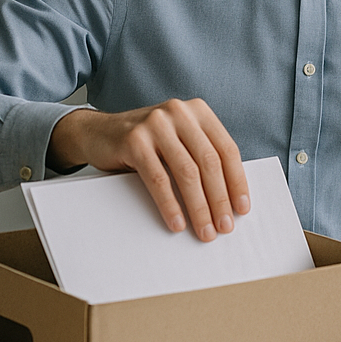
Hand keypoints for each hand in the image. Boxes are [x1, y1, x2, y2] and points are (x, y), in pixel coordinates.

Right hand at [47, 99, 249, 240]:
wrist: (98, 132)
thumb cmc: (147, 142)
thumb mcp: (179, 139)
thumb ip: (201, 154)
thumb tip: (230, 198)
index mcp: (198, 111)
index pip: (227, 149)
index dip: (237, 181)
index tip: (242, 208)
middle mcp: (179, 113)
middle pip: (209, 162)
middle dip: (220, 199)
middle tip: (225, 227)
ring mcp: (156, 124)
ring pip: (187, 172)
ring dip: (199, 207)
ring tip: (205, 230)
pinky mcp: (134, 141)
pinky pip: (158, 179)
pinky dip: (170, 204)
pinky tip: (177, 223)